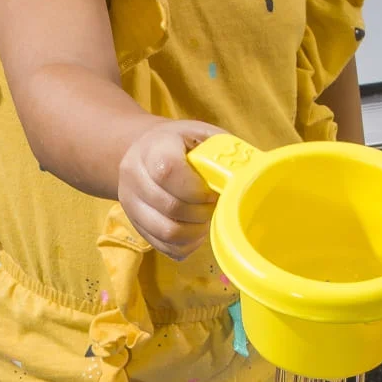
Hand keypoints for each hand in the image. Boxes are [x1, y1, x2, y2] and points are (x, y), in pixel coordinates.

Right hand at [118, 120, 221, 259]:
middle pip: (169, 207)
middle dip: (201, 213)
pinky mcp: (135, 225)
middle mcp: (134, 175)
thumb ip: (223, 152)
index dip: (196, 189)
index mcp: (154, 147)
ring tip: (205, 220)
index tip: (212, 192)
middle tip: (214, 207)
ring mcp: (131, 203)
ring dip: (195, 232)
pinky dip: (185, 245)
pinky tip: (194, 232)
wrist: (145, 151)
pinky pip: (163, 247)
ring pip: (166, 232)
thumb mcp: (202, 135)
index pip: (167, 171)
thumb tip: (250, 175)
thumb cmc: (182, 144)